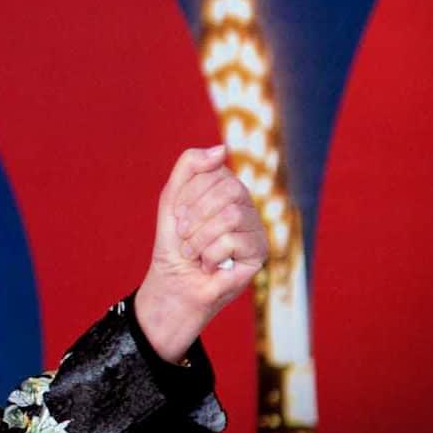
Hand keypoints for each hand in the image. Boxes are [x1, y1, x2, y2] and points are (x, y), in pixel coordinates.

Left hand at [136, 145, 265, 363]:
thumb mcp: (172, 199)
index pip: (215, 171)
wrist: (173, 283)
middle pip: (230, 188)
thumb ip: (191, 166)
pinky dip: (210, 255)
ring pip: (232, 215)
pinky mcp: (260, 251)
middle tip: (183, 235)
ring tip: (193, 253)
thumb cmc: (173, 243)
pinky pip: (234, 240)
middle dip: (196, 214)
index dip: (189, 194)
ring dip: (200, 237)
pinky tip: (209, 265)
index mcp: (226, 188)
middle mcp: (246, 204)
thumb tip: (222, 148)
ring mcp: (256, 227)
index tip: (178, 217)